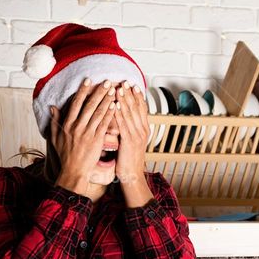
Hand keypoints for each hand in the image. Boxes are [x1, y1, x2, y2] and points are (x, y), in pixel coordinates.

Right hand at [50, 78, 115, 197]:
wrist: (73, 171)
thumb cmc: (65, 155)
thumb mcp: (55, 138)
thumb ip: (55, 121)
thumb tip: (52, 107)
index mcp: (67, 124)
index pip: (75, 103)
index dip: (82, 91)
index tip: (88, 80)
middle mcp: (77, 126)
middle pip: (89, 105)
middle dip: (99, 91)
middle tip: (107, 81)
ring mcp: (87, 133)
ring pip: (98, 112)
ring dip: (107, 100)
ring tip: (113, 90)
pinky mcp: (97, 139)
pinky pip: (105, 123)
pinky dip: (110, 113)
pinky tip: (116, 105)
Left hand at [115, 81, 153, 207]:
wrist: (132, 176)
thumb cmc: (128, 160)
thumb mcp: (131, 141)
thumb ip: (129, 128)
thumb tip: (123, 117)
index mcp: (143, 129)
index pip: (141, 108)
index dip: (137, 96)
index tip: (132, 85)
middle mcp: (142, 130)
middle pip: (137, 107)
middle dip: (131, 94)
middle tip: (125, 82)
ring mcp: (137, 135)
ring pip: (130, 113)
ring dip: (125, 99)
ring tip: (120, 88)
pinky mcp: (129, 141)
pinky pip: (123, 123)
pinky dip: (119, 112)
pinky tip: (114, 104)